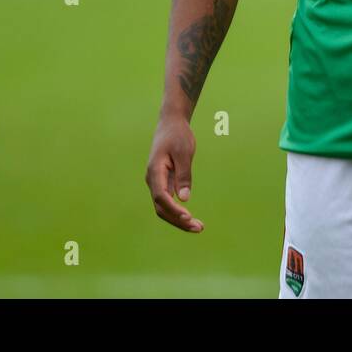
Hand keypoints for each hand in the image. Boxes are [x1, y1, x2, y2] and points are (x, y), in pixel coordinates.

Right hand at [146, 115, 202, 231]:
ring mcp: (156, 182)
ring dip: (178, 220)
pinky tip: (190, 219)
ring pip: (163, 208)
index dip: (174, 210)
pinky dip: (178, 212)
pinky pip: (168, 202)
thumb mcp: (184, 152)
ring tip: (198, 227)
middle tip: (199, 228)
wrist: (171, 123)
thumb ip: (183, 175)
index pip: (161, 197)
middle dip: (178, 221)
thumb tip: (184, 199)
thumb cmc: (178, 135)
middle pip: (161, 208)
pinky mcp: (163, 183)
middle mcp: (152, 180)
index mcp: (155, 171)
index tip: (189, 217)